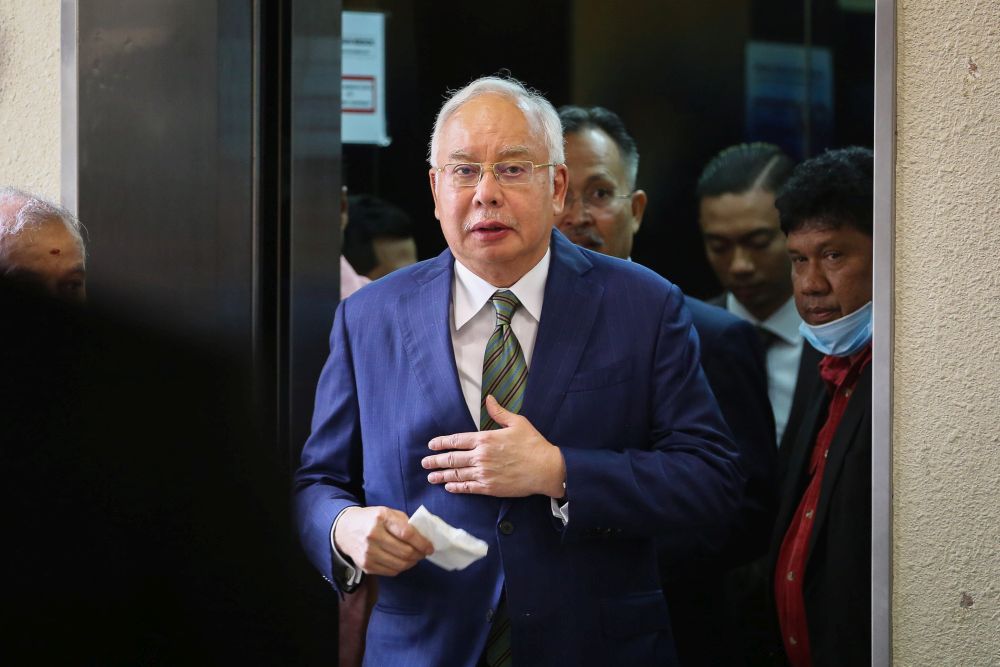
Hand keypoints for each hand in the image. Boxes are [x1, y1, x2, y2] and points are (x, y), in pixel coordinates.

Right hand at [333, 506, 433, 576]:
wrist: (344, 530)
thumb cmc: (371, 519)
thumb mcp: (387, 512)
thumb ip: (405, 522)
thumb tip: (424, 537)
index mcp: (380, 518)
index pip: (407, 533)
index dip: (422, 542)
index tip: (430, 547)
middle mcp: (373, 536)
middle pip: (405, 552)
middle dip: (419, 554)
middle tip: (424, 553)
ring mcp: (368, 553)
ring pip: (400, 565)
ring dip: (412, 563)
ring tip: (414, 557)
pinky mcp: (366, 565)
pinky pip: (391, 572)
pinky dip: (401, 568)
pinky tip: (402, 561)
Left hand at [422, 395, 565, 497]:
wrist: (546, 469)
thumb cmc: (533, 444)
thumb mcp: (517, 422)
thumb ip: (499, 412)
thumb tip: (489, 398)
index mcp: (485, 439)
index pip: (456, 440)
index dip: (442, 443)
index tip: (431, 445)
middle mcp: (481, 456)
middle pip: (452, 459)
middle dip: (436, 461)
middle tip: (424, 462)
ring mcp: (484, 473)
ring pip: (457, 474)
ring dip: (442, 475)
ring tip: (431, 476)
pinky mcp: (490, 488)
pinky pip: (468, 488)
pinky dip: (456, 487)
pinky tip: (449, 487)